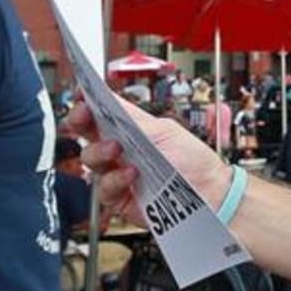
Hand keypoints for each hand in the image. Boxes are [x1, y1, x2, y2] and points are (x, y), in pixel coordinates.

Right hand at [70, 101, 232, 223]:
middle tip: (84, 116)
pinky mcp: (118, 197)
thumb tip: (110, 104)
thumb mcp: (166, 132)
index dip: (88, 102)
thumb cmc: (193, 160)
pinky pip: (104, 187)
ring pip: (90, 160)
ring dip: (100, 151)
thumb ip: (136, 122)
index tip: (81, 94)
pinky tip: (130, 174)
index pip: (103, 112)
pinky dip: (116, 179)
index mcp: (131, 129)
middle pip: (88, 133)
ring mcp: (116, 173)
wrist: (209, 192)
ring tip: (116, 148)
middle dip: (80, 121)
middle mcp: (120, 150)